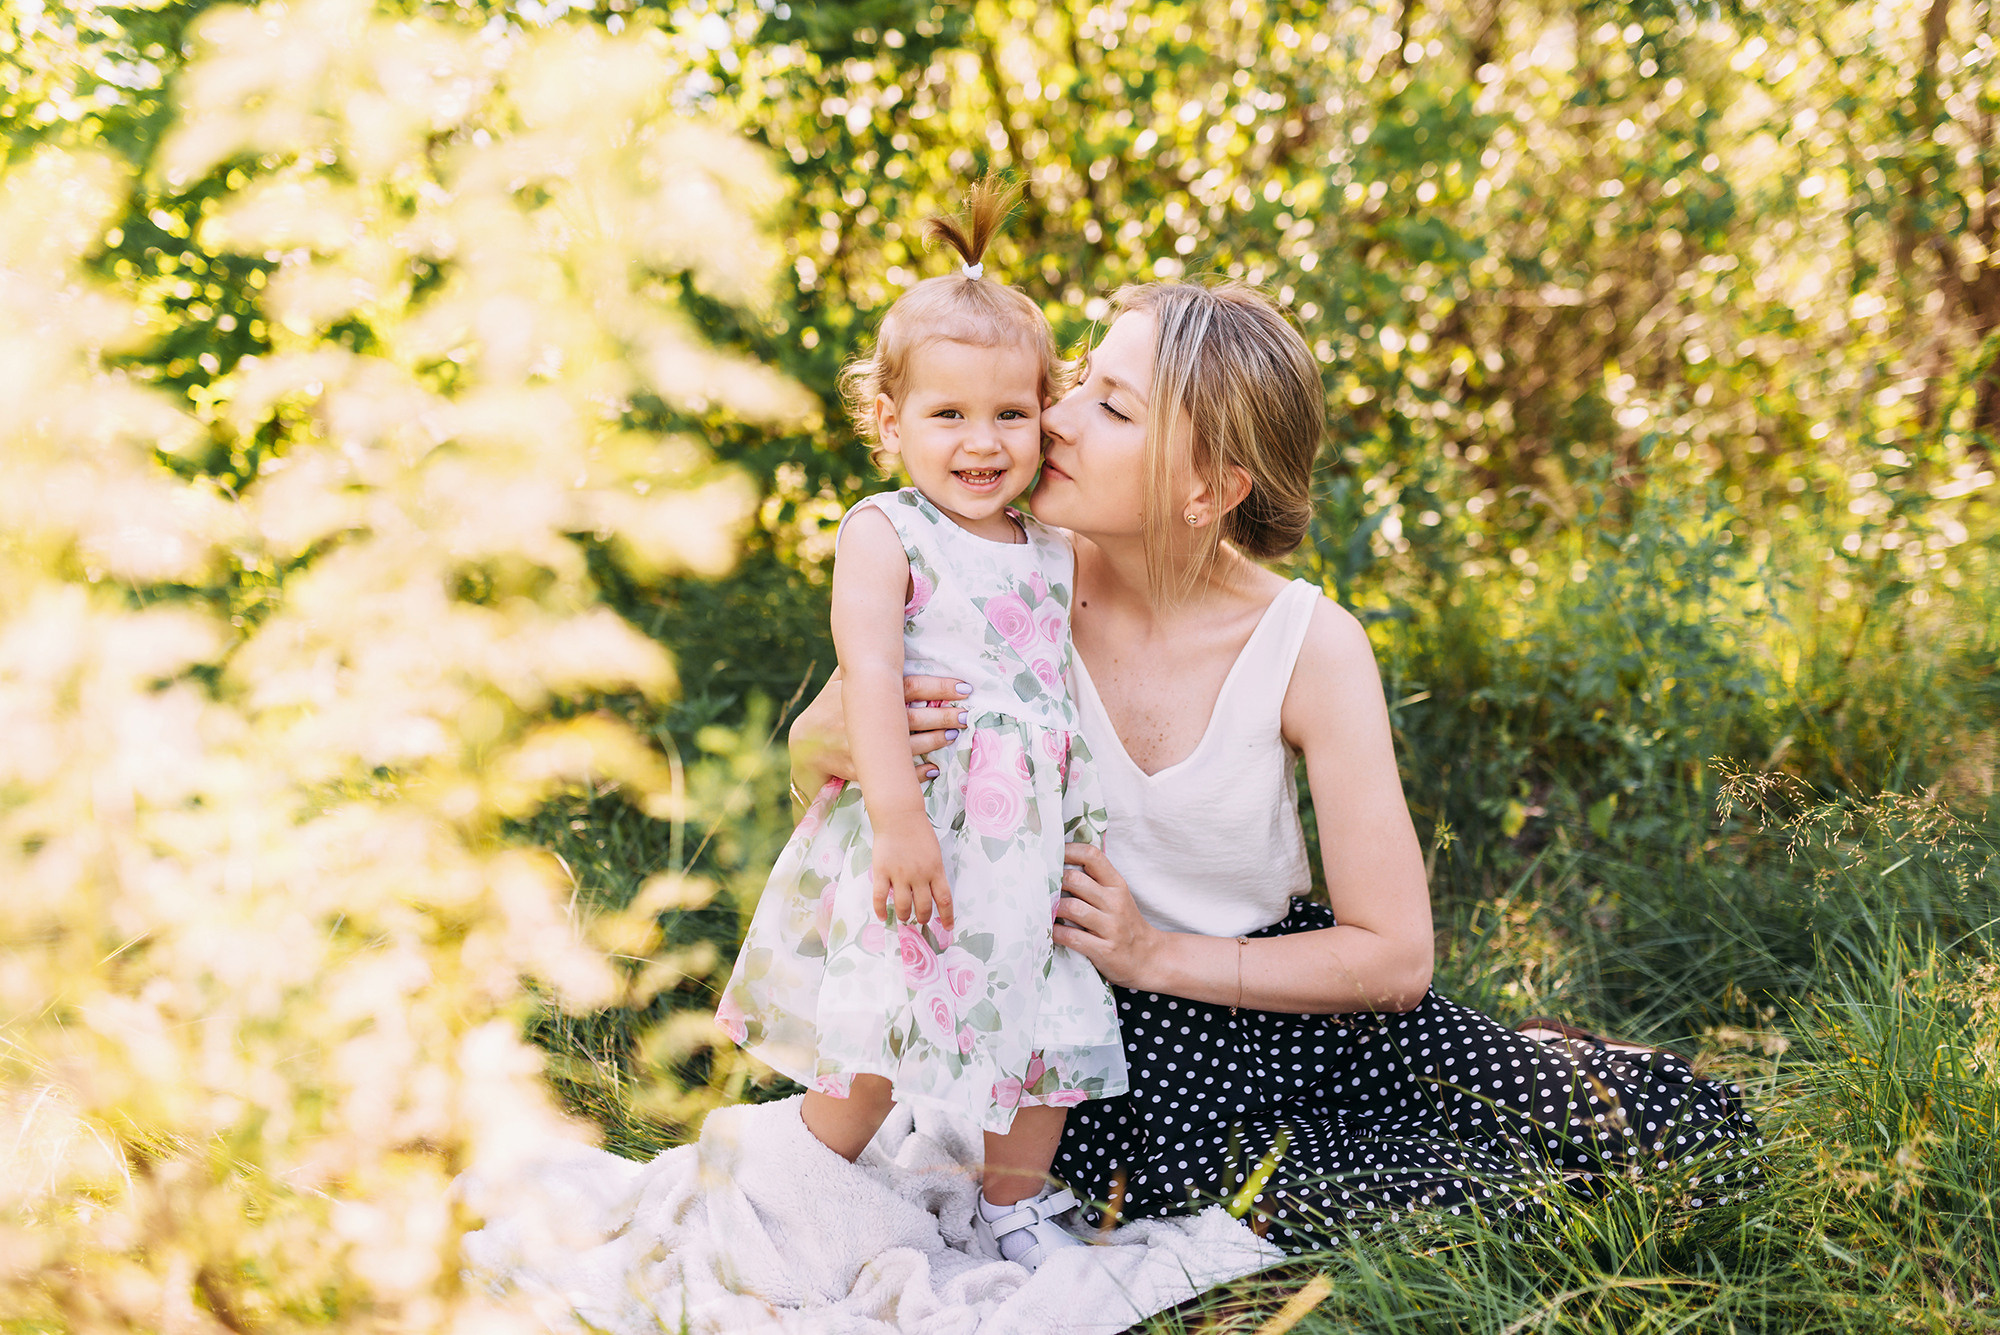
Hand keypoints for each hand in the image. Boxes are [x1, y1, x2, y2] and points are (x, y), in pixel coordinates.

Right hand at [789, 671, 971, 790]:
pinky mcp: (858, 768)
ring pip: (907, 746)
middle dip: (942, 715)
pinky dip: (914, 772)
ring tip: (954, 734)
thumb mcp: (839, 682)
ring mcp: (862, 745)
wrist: (804, 745)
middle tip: (965, 714)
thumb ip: (860, 665)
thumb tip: (881, 635)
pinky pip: (891, 772)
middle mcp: (865, 718)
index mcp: (866, 692)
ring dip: (934, 741)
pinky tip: (933, 769)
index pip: (909, 686)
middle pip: (913, 716)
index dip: (938, 686)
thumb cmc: (827, 707)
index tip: (964, 687)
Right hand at [871, 812, 955, 928]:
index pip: (944, 900)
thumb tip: (933, 893)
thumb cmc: (919, 833)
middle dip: (923, 918)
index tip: (948, 927)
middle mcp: (919, 875)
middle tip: (921, 920)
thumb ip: (934, 873)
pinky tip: (883, 916)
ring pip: (903, 906)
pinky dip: (880, 909)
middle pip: (923, 907)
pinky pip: (880, 896)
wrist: (899, 816)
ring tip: (905, 917)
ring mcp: (899, 874)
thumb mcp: (935, 853)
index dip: (947, 917)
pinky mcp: (882, 871)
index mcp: (935, 870)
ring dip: (905, 916)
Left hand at [1052, 843, 1162, 988]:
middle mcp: (1115, 902)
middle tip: (1039, 886)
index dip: (1068, 851)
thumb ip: (1095, 880)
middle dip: (1053, 881)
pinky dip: (1056, 932)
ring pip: (1072, 907)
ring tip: (1043, 909)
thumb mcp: (1117, 896)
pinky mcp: (1104, 950)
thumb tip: (1059, 862)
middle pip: (1076, 879)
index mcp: (1117, 885)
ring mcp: (1111, 927)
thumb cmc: (1124, 922)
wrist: (1148, 957)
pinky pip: (1073, 937)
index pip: (1093, 856)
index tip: (1050, 854)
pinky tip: (1049, 930)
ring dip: (1053, 908)